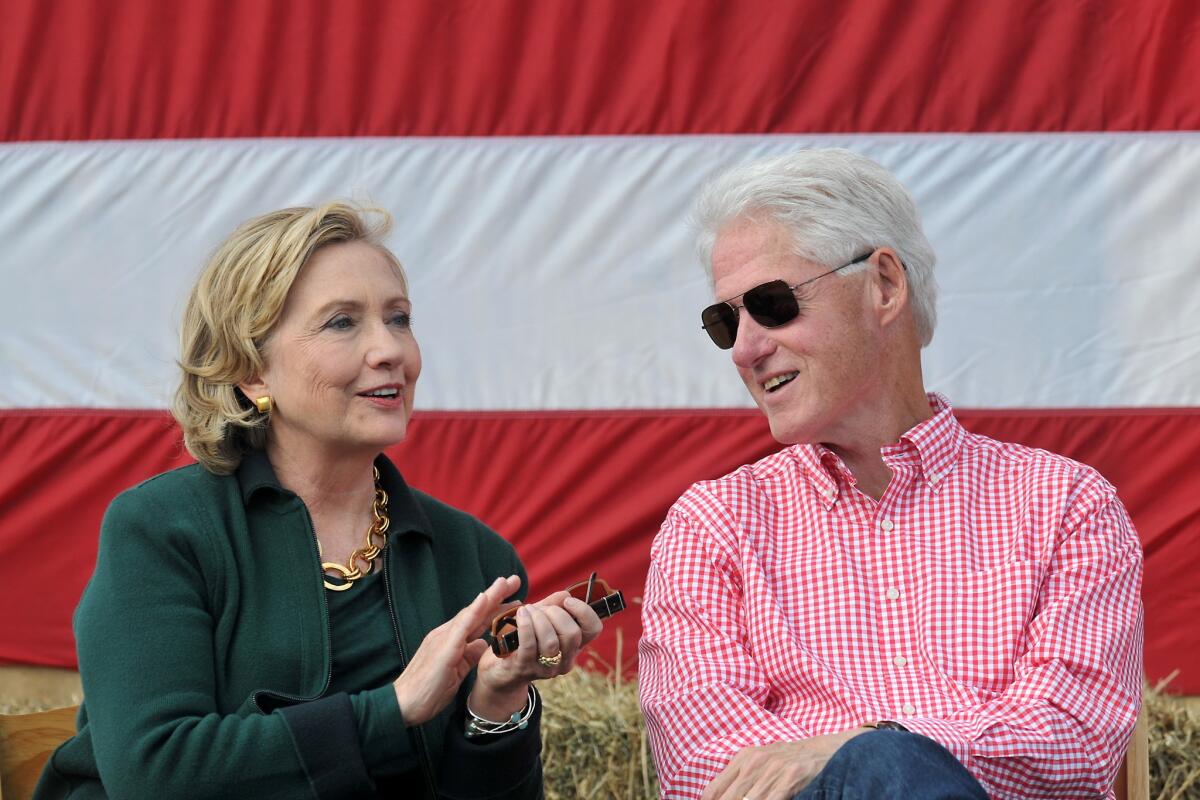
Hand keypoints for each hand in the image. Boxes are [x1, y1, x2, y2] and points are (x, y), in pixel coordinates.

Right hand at [392, 575, 521, 725]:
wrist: (403, 704)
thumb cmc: (428, 691)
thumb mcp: (456, 672)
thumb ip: (468, 656)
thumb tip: (483, 644)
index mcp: (451, 641)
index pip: (477, 620)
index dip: (495, 608)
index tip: (514, 598)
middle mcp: (447, 634)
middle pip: (476, 612)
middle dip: (496, 596)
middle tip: (515, 579)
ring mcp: (444, 639)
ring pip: (471, 613)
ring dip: (489, 597)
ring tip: (504, 583)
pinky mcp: (443, 648)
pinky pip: (461, 626)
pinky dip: (474, 611)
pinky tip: (485, 599)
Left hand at [469, 590, 603, 719]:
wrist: (498, 669)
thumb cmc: (521, 640)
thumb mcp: (539, 619)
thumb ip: (552, 606)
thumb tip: (565, 594)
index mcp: (573, 646)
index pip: (593, 629)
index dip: (584, 611)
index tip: (567, 601)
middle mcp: (564, 660)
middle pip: (572, 634)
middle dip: (555, 613)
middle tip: (540, 609)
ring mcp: (545, 668)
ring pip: (551, 642)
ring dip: (538, 619)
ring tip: (526, 611)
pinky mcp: (525, 669)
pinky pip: (529, 646)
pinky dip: (525, 625)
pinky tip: (520, 614)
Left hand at [701, 728, 868, 799]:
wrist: (821, 751)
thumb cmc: (786, 760)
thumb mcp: (759, 761)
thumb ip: (739, 778)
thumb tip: (717, 797)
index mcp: (743, 758)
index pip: (714, 789)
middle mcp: (753, 762)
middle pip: (728, 798)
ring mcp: (771, 770)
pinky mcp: (788, 778)